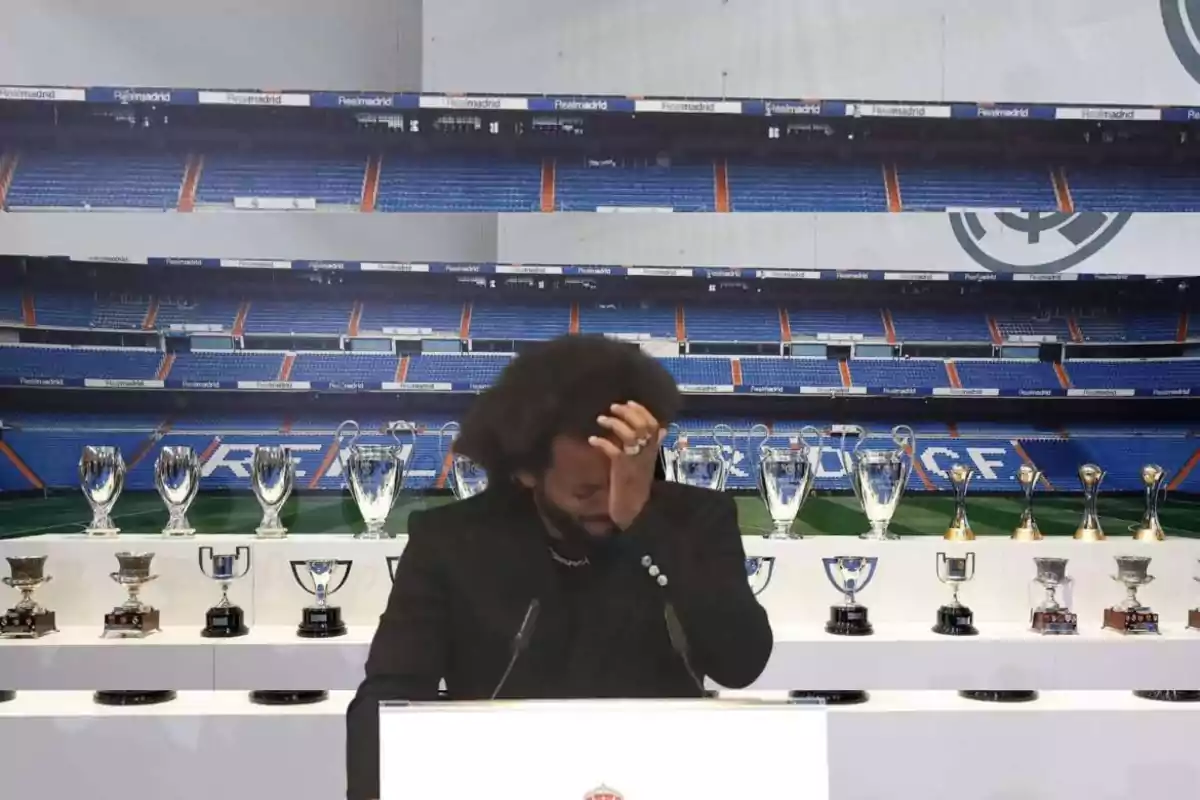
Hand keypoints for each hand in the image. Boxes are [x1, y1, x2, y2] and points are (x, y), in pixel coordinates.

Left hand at [589, 401, 665, 528]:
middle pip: (641, 425)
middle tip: (613, 407)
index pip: (653, 423)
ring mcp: (634, 458)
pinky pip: (612, 450)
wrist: (633, 503)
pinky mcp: (622, 466)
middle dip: (627, 413)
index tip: (629, 402)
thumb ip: (654, 443)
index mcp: (653, 447)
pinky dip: (601, 442)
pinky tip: (592, 440)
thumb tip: (662, 429)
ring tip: (600, 419)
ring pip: (629, 435)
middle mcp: (646, 451)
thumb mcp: (648, 459)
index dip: (641, 410)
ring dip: (614, 423)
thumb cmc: (638, 479)